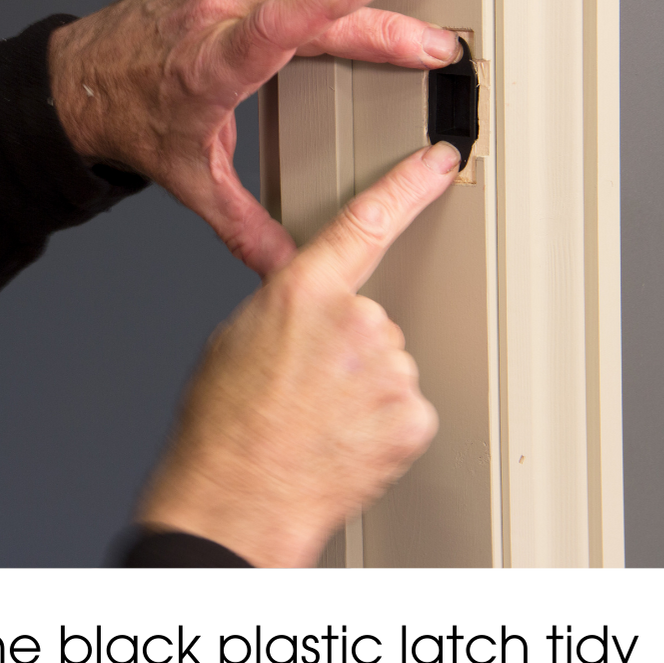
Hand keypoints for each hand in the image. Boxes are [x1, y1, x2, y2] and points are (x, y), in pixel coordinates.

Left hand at [46, 0, 466, 277]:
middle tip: (429, 28)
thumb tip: (286, 267)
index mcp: (213, 67)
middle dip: (372, 6)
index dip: (326, 4)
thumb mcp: (191, 180)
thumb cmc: (137, 122)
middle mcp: (214, 14)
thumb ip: (244, 224)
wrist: (78, 85)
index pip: (276, 29)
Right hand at [135, 141, 464, 568]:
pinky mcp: (414, 416)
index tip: (440, 161)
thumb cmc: (223, 429)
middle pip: (372, 320)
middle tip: (305, 390)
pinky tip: (343, 443)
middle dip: (346, 351)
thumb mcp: (235, 339)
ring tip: (316, 422)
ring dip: (362, 393)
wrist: (234, 502)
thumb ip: (285, 306)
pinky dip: (381, 429)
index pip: (368, 221)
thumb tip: (306, 305)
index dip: (409, 185)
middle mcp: (357, 321)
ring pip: (389, 369)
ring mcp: (391, 369)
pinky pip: (405, 411)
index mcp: (305, 291)